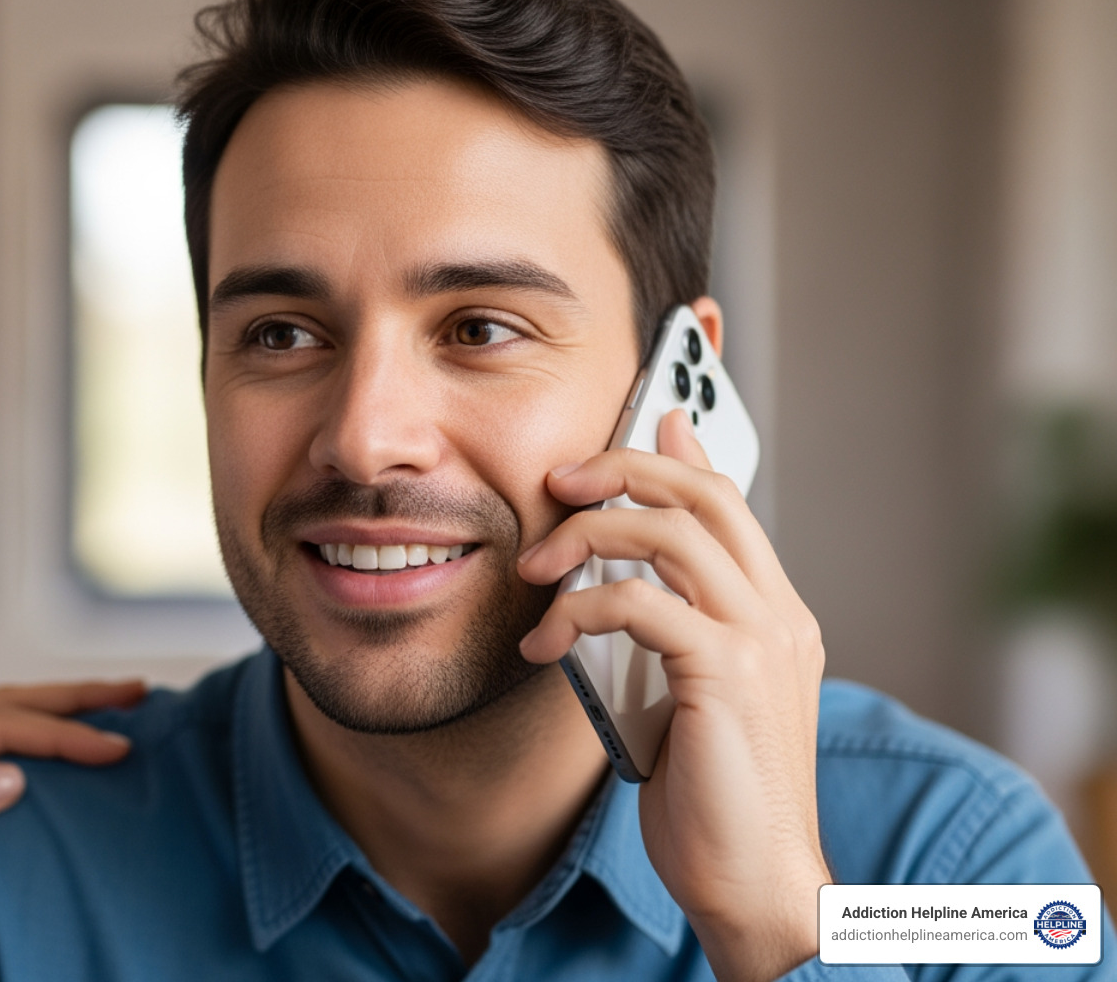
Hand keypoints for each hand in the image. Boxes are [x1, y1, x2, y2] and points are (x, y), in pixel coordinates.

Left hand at [0, 679, 145, 935]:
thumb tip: (17, 776)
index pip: (3, 727)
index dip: (65, 736)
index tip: (119, 747)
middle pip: (7, 702)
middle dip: (74, 698)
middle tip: (137, 692)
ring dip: (51, 709)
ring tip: (106, 706)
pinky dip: (20, 733)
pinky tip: (39, 746)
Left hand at [517, 410, 828, 981]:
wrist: (752, 880)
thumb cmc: (710, 794)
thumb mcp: (687, 694)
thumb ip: (668, 626)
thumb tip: (630, 575)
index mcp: (776, 614)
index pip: (727, 502)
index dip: (672, 456)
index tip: (625, 434)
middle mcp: (780, 615)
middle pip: (702, 494)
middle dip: (620, 470)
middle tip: (557, 483)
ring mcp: (760, 639)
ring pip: (669, 533)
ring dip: (586, 536)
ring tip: (534, 569)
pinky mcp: (725, 672)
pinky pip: (639, 602)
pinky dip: (578, 609)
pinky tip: (544, 645)